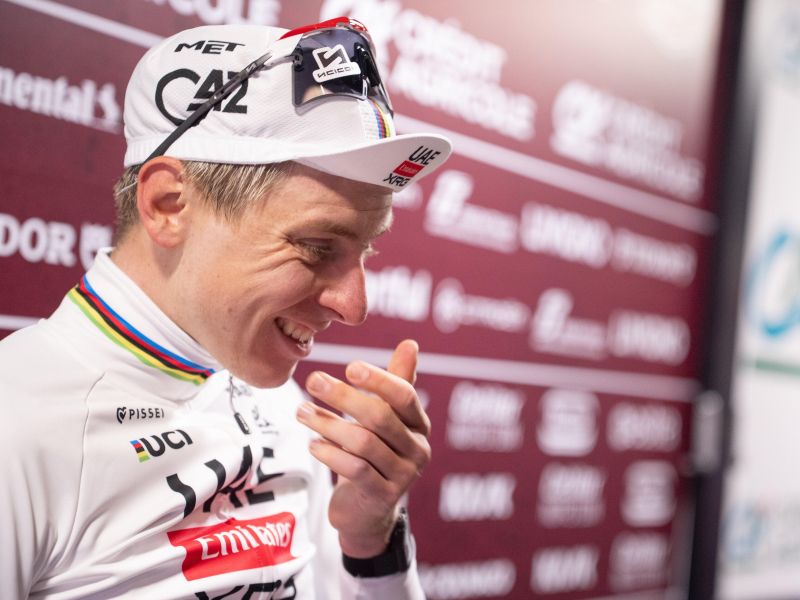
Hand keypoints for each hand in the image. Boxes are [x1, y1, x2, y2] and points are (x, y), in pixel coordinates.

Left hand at [297, 339, 430, 556]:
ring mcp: (402, 475)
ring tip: (301, 412)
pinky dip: (330, 453)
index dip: (379, 379)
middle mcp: (418, 449)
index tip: (349, 366)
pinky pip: (354, 469)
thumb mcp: (386, 418)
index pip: (405, 395)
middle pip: (380, 416)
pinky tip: (312, 444)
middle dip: (344, 396)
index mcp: (419, 425)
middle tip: (313, 381)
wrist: (368, 511)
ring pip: (363, 442)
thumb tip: (411, 343)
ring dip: (328, 424)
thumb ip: (395, 382)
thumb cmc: (375, 453)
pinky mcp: (381, 496)